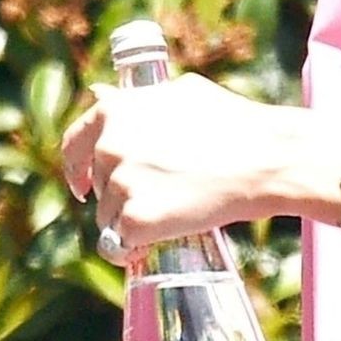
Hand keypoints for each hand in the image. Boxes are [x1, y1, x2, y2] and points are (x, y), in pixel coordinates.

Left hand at [60, 73, 304, 258]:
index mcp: (115, 111)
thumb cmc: (235, 123)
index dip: (78, 167)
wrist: (266, 158)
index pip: (74, 144)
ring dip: (133, 219)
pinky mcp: (136, 220)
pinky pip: (120, 244)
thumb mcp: (182, 93)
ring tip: (176, 210)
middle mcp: (110, 145)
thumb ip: (136, 99)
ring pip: (109, 216)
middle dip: (121, 194)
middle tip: (160, 196)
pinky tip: (163, 237)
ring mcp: (121, 184)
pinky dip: (137, 247)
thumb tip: (101, 93)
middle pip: (99, 185)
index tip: (85, 184)